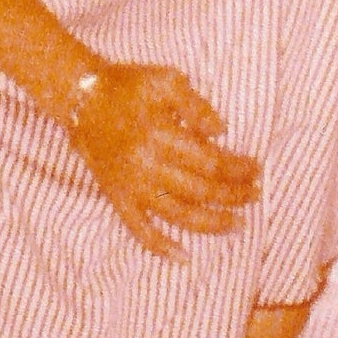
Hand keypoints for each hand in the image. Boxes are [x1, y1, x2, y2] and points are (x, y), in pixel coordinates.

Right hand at [66, 63, 255, 259]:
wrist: (81, 99)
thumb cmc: (127, 85)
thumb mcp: (166, 80)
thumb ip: (196, 105)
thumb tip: (222, 131)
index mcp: (161, 135)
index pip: (211, 162)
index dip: (238, 169)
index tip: (256, 169)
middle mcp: (147, 166)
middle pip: (201, 191)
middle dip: (234, 196)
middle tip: (255, 194)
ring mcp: (132, 186)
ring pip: (178, 215)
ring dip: (212, 223)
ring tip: (237, 224)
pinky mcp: (117, 198)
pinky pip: (139, 230)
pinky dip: (161, 247)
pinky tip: (184, 257)